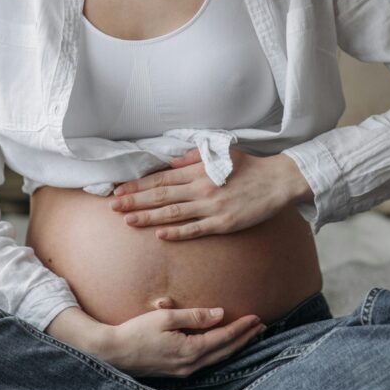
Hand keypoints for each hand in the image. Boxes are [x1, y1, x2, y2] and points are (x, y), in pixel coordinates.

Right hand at [101, 306, 265, 376]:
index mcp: (189, 351)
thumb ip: (194, 316)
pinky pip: (206, 361)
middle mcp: (190, 365)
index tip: (256, 317)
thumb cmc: (136, 332)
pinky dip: (220, 351)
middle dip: (244, 338)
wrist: (113, 354)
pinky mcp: (177, 371)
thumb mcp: (165, 318)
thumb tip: (220, 314)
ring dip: (235, 346)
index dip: (241, 328)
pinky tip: (224, 346)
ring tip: (250, 335)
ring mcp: (183, 371)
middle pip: (225, 351)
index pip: (223, 338)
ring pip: (217, 358)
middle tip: (261, 326)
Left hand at [109, 147, 294, 240]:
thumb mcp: (219, 154)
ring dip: (149, 217)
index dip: (138, 185)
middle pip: (161, 195)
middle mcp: (201, 188)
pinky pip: (196, 229)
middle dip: (134, 201)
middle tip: (112, 206)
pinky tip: (160, 235)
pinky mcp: (223, 223)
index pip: (161, 178)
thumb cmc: (248, 167)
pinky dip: (177, 233)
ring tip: (127, 220)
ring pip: (173, 213)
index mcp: (198, 170)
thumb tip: (169, 162)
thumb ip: (192, 158)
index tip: (118, 189)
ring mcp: (212, 207)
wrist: (277, 181)